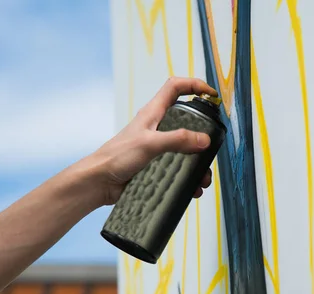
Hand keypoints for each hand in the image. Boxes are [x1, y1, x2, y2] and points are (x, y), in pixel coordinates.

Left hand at [87, 77, 217, 204]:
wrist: (100, 182)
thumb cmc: (116, 156)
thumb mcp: (149, 144)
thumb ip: (177, 139)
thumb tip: (203, 139)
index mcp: (154, 113)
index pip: (176, 87)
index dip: (194, 85)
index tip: (211, 94)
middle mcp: (158, 127)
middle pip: (188, 121)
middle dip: (203, 133)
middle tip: (212, 146)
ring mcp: (158, 146)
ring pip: (186, 148)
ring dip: (198, 162)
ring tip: (204, 177)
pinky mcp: (157, 164)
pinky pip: (179, 167)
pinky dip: (189, 177)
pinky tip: (193, 187)